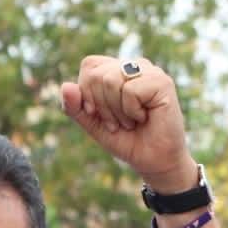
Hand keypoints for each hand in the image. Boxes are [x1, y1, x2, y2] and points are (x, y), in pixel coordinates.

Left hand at [61, 56, 196, 193]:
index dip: (87, 92)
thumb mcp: (94, 124)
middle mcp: (134, 66)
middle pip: (97, 74)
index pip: (89, 65)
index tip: (96, 114)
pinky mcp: (162, 82)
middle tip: (117, 123)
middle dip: (101, 106)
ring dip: (116, 111)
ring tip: (130, 122)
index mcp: (118, 70)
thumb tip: (65, 86)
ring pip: (111, 80)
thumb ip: (77, 107)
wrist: (154, 162)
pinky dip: (131, 111)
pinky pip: (130, 90)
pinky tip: (144, 118)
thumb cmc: (127, 141)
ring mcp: (149, 72)